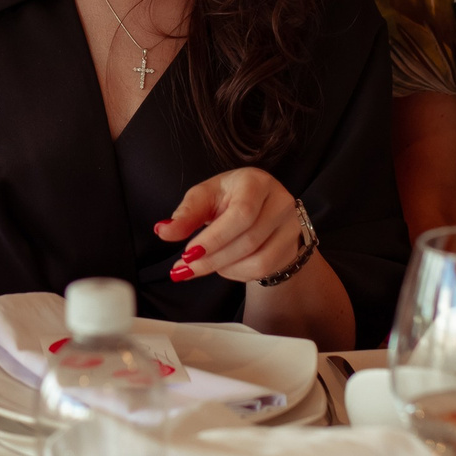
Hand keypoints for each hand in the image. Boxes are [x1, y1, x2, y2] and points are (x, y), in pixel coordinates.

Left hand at [155, 168, 310, 284]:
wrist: (259, 207)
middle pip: (248, 240)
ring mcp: (290, 226)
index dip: (214, 238)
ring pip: (258, 260)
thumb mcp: (204, 197)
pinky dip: (238, 273)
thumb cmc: (229, 197)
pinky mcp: (291, 247)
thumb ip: (185, 214)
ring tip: (203, 264)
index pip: (241, 214)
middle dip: (212, 259)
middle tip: (184, 268)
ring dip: (224, 268)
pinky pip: (264, 270)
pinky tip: (224, 266)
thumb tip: (163, 231)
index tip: (188, 253)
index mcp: (256, 182)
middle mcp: (280, 201)